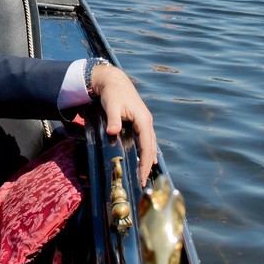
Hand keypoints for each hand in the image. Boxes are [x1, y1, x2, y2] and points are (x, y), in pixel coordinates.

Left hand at [89, 61, 157, 183]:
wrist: (114, 81)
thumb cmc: (113, 94)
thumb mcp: (112, 106)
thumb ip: (113, 119)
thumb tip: (112, 131)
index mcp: (143, 120)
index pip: (147, 146)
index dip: (146, 162)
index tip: (143, 176)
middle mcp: (147, 122)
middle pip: (151, 148)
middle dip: (148, 165)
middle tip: (144, 182)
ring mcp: (145, 122)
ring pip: (151, 144)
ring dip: (149, 159)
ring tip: (146, 174)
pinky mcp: (141, 122)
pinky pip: (147, 140)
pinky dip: (148, 151)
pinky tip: (148, 159)